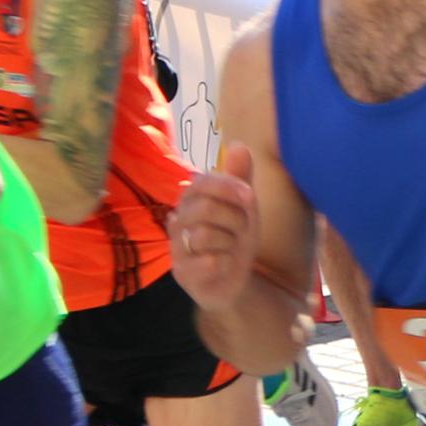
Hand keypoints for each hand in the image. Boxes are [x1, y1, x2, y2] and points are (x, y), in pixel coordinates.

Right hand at [170, 149, 262, 311]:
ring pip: (205, 235)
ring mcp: (177, 249)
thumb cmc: (234, 238)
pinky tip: (224, 265)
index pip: (200, 183)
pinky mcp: (183, 275)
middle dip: (235, 219)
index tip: (249, 196)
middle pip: (204, 208)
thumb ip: (240, 178)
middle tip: (242, 230)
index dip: (227, 187)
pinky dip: (225, 262)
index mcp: (190, 200)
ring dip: (230, 243)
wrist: (236, 281)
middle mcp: (177, 222)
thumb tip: (239, 145)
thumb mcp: (244, 207)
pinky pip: (207, 262)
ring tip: (231, 249)